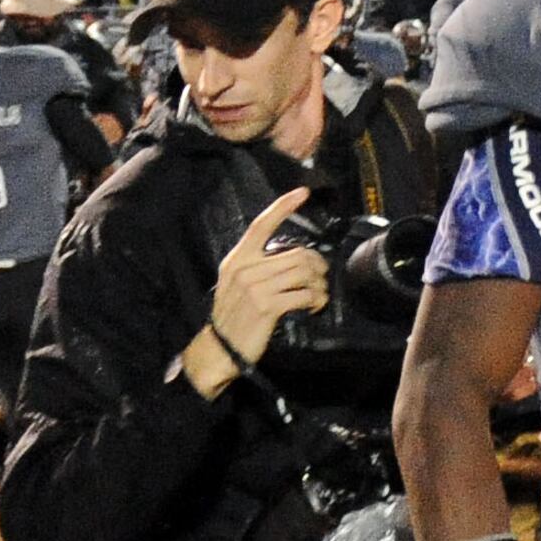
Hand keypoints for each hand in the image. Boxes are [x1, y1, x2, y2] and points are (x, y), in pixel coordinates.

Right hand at [205, 188, 329, 367]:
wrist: (220, 347)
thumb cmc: (234, 315)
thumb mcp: (237, 283)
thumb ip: (258, 266)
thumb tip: (295, 259)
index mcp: (237, 259)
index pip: (261, 226)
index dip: (282, 207)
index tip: (302, 192)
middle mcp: (245, 269)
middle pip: (297, 254)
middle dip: (317, 266)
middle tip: (320, 278)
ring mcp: (255, 287)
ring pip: (304, 273)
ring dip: (319, 285)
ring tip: (318, 295)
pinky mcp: (267, 306)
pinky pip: (305, 295)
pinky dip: (316, 301)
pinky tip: (313, 306)